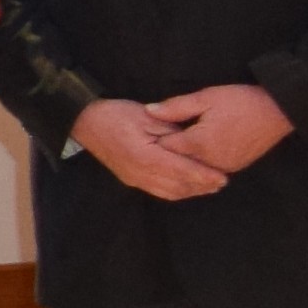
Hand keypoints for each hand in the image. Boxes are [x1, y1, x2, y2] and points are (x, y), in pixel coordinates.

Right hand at [71, 98, 227, 201]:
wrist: (85, 123)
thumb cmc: (116, 115)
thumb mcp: (148, 115)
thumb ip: (172, 130)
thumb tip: (193, 142)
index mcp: (145, 155)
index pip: (181, 170)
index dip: (203, 175)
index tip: (223, 177)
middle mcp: (139, 173)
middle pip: (177, 186)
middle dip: (201, 186)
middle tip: (222, 183)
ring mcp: (134, 179)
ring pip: (169, 192)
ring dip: (190, 191)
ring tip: (209, 187)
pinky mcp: (131, 179)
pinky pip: (158, 191)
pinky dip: (176, 192)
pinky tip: (186, 186)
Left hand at [150, 81, 294, 175]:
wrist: (279, 110)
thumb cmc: (241, 101)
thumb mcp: (205, 98)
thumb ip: (175, 107)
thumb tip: (148, 111)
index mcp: (199, 144)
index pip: (164, 149)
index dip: (152, 140)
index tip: (142, 134)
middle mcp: (210, 162)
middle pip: (177, 163)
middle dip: (164, 154)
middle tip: (149, 145)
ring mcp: (224, 167)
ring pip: (193, 170)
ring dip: (181, 162)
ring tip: (168, 151)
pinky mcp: (235, 168)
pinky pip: (209, 171)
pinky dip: (198, 165)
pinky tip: (190, 156)